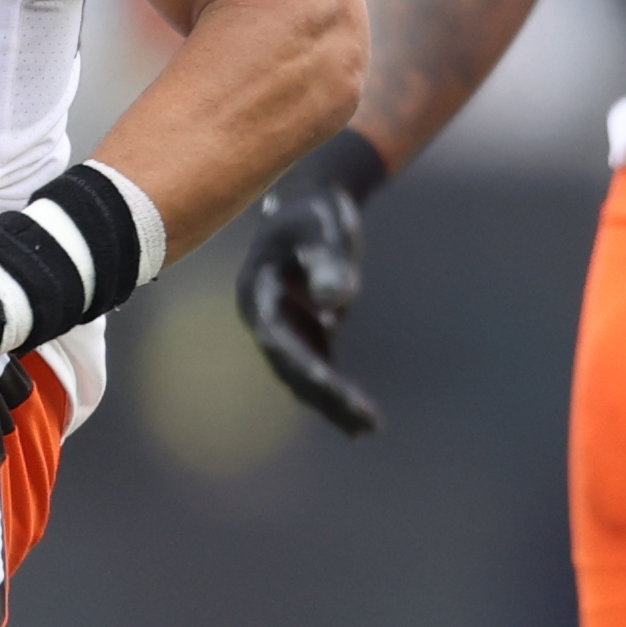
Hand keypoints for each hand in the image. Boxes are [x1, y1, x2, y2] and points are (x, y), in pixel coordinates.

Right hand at [236, 131, 386, 436]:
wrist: (314, 199)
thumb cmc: (316, 210)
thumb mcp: (323, 228)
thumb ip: (327, 261)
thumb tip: (334, 302)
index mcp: (257, 294)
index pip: (279, 342)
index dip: (306, 368)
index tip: (336, 389)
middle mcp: (263, 317)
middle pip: (291, 367)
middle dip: (326, 396)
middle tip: (365, 422)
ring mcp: (282, 327)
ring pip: (303, 375)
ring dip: (332, 403)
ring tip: (368, 427)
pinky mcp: (304, 331)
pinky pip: (318, 369)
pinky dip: (337, 393)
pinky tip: (362, 419)